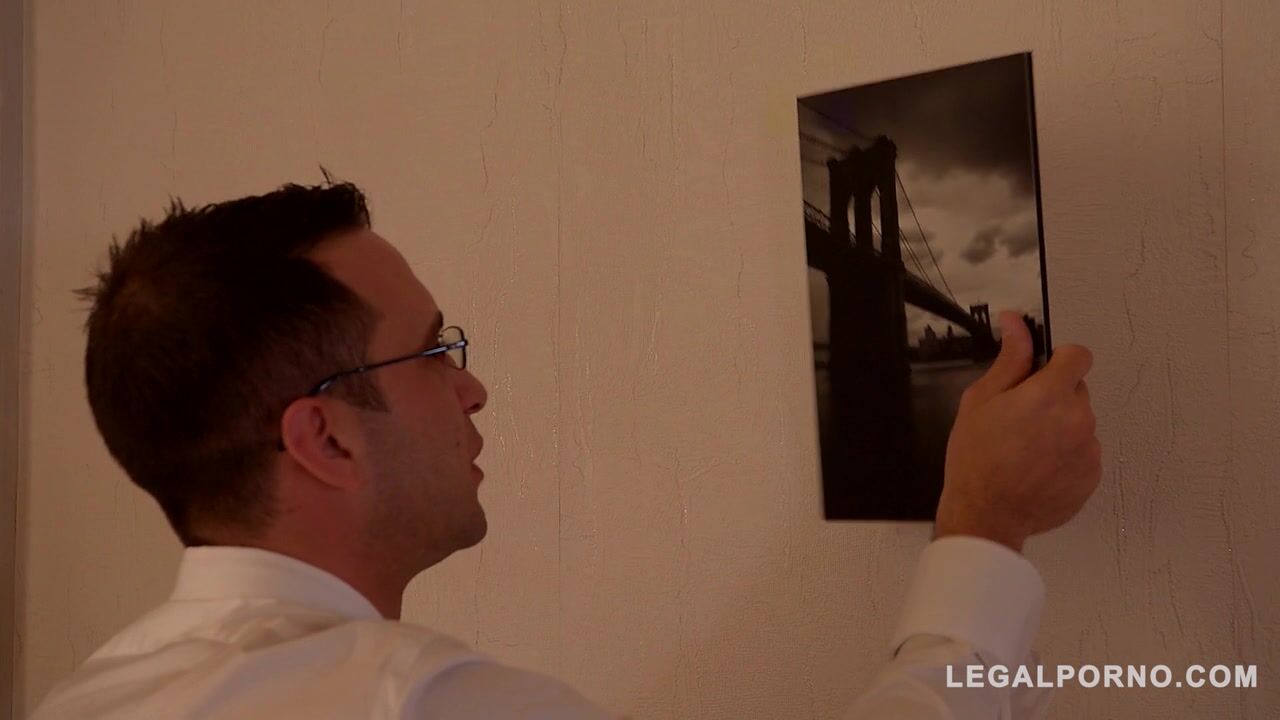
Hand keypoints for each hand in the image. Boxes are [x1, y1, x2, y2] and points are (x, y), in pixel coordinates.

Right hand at [934, 311, 1101, 552]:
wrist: (986, 514)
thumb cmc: (976, 457)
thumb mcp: (981, 399)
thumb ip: (1009, 359)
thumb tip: (1016, 323)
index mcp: (1050, 393)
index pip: (1078, 356)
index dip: (1059, 361)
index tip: (1040, 375)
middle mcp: (1078, 418)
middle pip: (1078, 390)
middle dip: (1055, 396)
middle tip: (1020, 419)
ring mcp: (1088, 450)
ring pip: (1080, 423)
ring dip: (1061, 428)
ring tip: (1026, 449)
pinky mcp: (1091, 476)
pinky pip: (1083, 453)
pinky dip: (1065, 457)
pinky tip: (1036, 469)